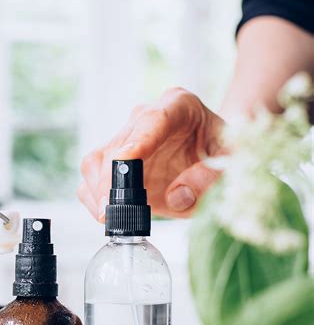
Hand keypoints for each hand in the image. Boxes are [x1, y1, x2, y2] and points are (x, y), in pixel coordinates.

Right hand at [78, 88, 225, 219]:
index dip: (137, 141)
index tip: (125, 161)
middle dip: (110, 179)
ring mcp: (126, 139)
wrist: (216, 154)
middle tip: (112, 210)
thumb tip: (175, 196)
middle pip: (118, 144)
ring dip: (97, 190)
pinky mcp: (114, 162)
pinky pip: (91, 178)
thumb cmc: (224, 154)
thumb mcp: (232, 164)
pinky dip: (92, 198)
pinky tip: (107, 216)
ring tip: (109, 217)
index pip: (153, 120)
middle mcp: (146, 118)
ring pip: (97, 160)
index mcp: (180, 107)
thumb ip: (209, 178)